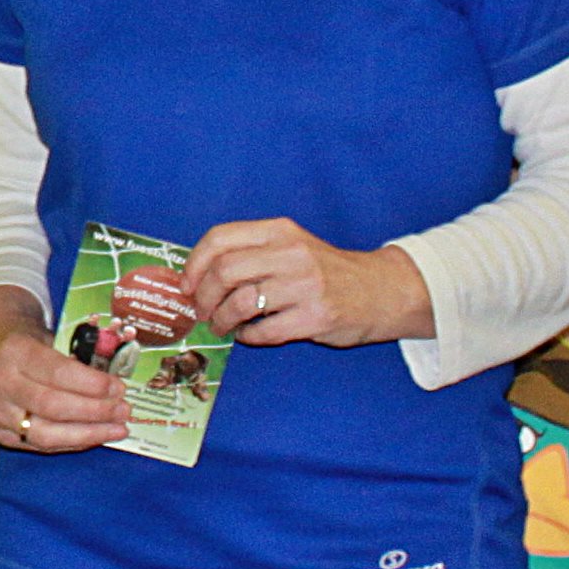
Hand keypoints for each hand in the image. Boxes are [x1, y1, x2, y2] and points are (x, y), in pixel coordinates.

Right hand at [0, 290, 125, 454]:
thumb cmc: (30, 342)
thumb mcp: (49, 337)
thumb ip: (76, 361)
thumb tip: (115, 389)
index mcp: (14, 351)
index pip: (57, 373)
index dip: (92, 385)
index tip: (119, 389)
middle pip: (52, 406)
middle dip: (95, 412)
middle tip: (123, 411)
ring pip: (45, 434)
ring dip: (88, 434)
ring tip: (116, 429)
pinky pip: (39, 445)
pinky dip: (71, 442)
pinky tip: (94, 436)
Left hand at [184, 221, 433, 346]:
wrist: (382, 290)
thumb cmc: (326, 270)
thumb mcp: (292, 245)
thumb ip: (251, 252)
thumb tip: (197, 276)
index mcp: (280, 231)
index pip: (220, 238)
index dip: (194, 264)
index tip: (186, 285)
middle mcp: (292, 254)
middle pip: (225, 272)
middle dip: (203, 297)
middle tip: (202, 312)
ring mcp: (306, 286)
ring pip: (240, 303)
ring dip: (222, 321)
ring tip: (223, 326)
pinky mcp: (317, 317)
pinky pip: (265, 331)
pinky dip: (249, 337)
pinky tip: (250, 335)